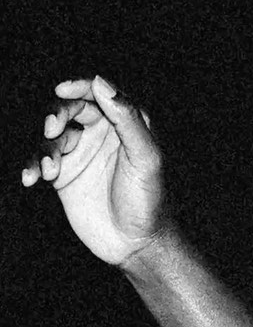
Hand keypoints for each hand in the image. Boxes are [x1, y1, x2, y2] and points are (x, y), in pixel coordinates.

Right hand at [22, 76, 166, 266]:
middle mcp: (102, 132)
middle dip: (57, 114)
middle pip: (70, 109)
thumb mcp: (145, 158)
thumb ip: (127, 119)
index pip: (100, 93)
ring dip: (45, 148)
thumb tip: (102, 84)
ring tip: (51, 171)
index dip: (80, 86)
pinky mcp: (64, 174)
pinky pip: (40, 161)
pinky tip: (30, 178)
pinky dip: (31, 165)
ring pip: (51, 136)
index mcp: (126, 122)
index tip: (63, 90)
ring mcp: (81, 152)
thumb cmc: (149, 199)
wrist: (135, 243)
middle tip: (52, 129)